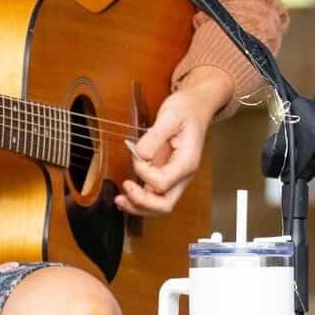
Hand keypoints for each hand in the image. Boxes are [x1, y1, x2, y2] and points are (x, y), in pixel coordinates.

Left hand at [115, 67, 231, 216]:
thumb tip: (140, 154)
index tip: (136, 155)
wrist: (195, 108)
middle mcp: (182, 175)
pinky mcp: (166, 175)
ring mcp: (175, 177)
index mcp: (186, 162)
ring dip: (138, 206)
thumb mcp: (170, 116)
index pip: (163, 182)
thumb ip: (155, 136)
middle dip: (142, 202)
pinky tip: (125, 196)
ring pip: (159, 205)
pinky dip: (139, 200)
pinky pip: (154, 196)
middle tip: (124, 188)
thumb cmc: (185, 110)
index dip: (144, 174)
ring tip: (119, 200)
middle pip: (165, 204)